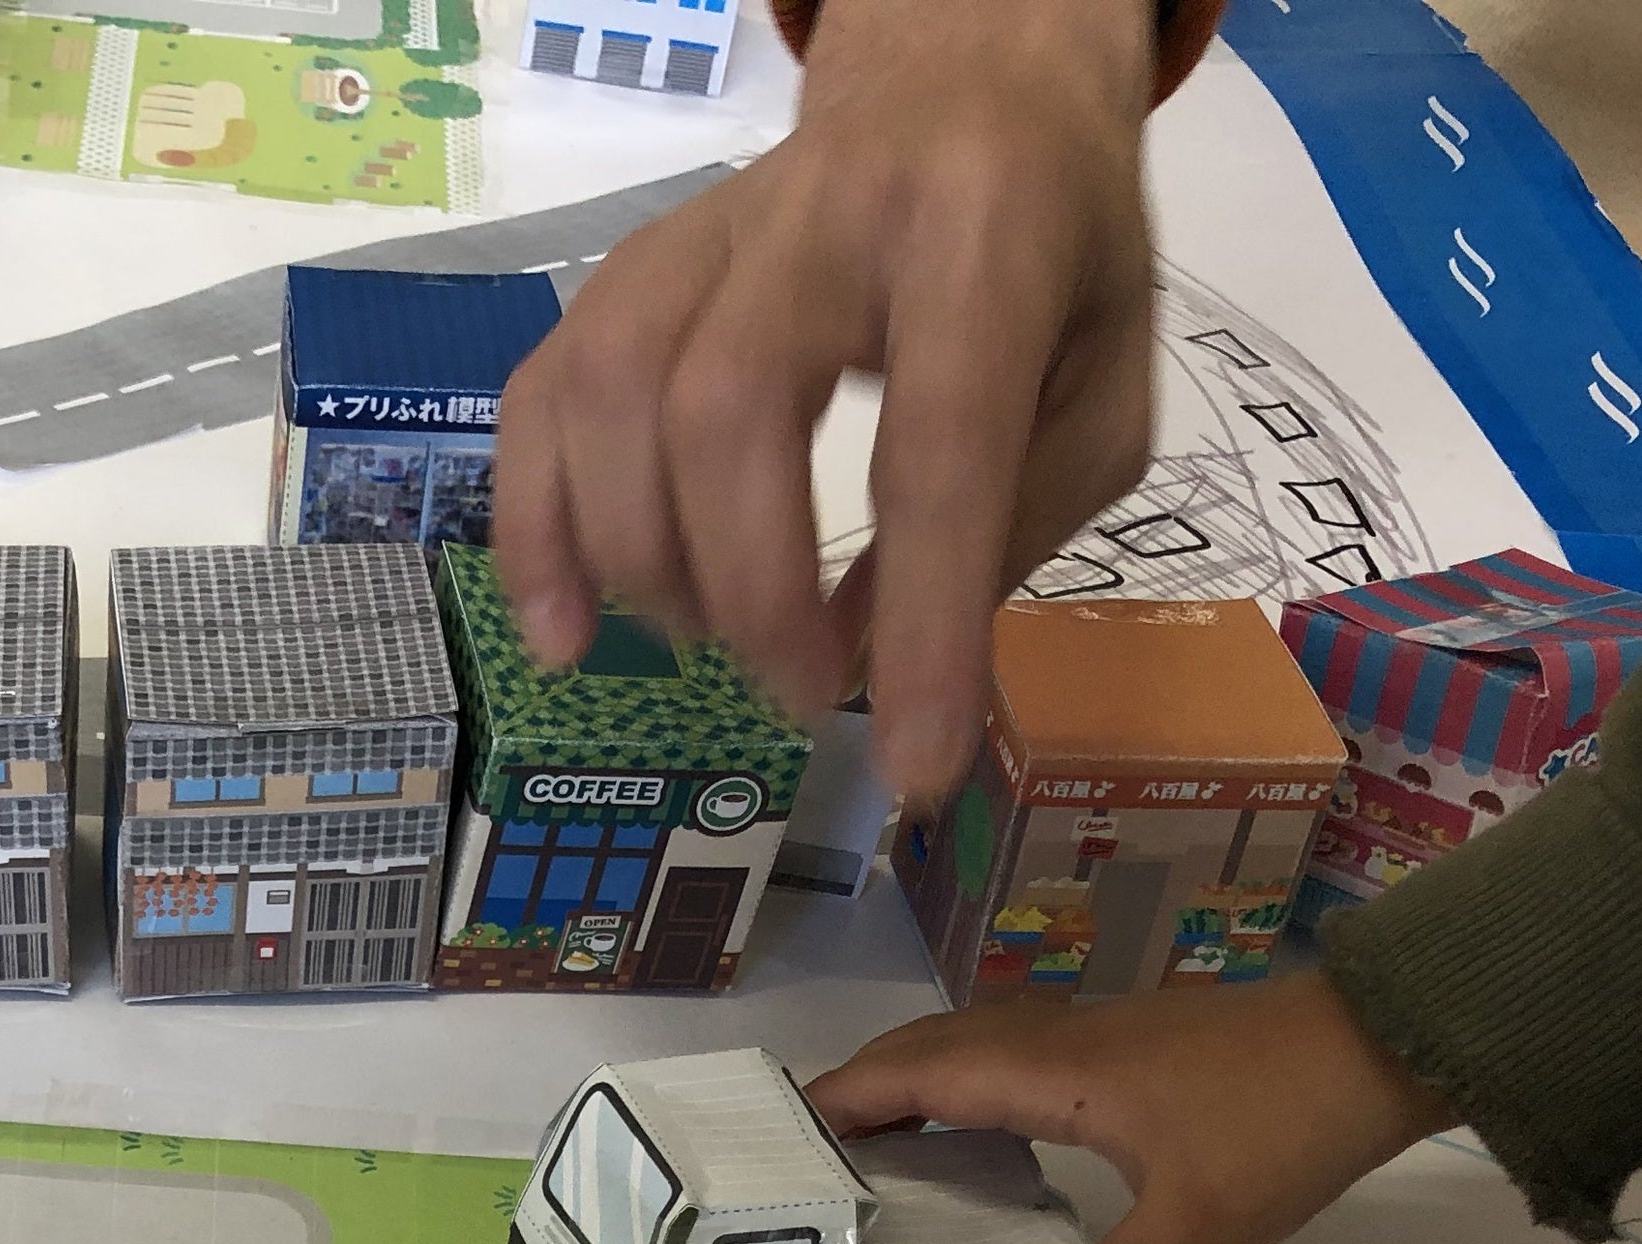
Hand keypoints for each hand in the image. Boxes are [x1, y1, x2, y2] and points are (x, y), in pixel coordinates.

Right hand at [495, 0, 1161, 799]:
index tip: (916, 768)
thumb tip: (867, 661)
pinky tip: (563, 627)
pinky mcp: (635, 263)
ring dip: (638, 559)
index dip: (920, 621)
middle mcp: (829, 213)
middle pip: (725, 406)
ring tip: (700, 644)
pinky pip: (545, 387)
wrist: (967, 78)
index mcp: (986, 237)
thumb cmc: (1057, 254)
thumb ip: (1011, 526)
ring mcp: (709, 232)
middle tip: (803, 690)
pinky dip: (534, 523)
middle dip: (750, 589)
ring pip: (613, 390)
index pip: (937, 446)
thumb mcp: (1106, 387)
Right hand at [803, 975, 1454, 1243]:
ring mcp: (1101, 1034)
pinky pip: (1018, 1054)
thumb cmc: (1285, 1122)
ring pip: (978, 1043)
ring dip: (916, 1081)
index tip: (771, 1136)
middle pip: (933, 1046)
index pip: (916, 1072)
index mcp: (1052, 1070)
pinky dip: (971, 1083)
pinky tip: (988, 1132)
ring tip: (874, 1142)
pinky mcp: (1136, 1046)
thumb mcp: (1202, 1223)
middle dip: (862, 1088)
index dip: (843, 1098)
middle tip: (805, 1151)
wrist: (1390, 1042)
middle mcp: (1061, 1038)